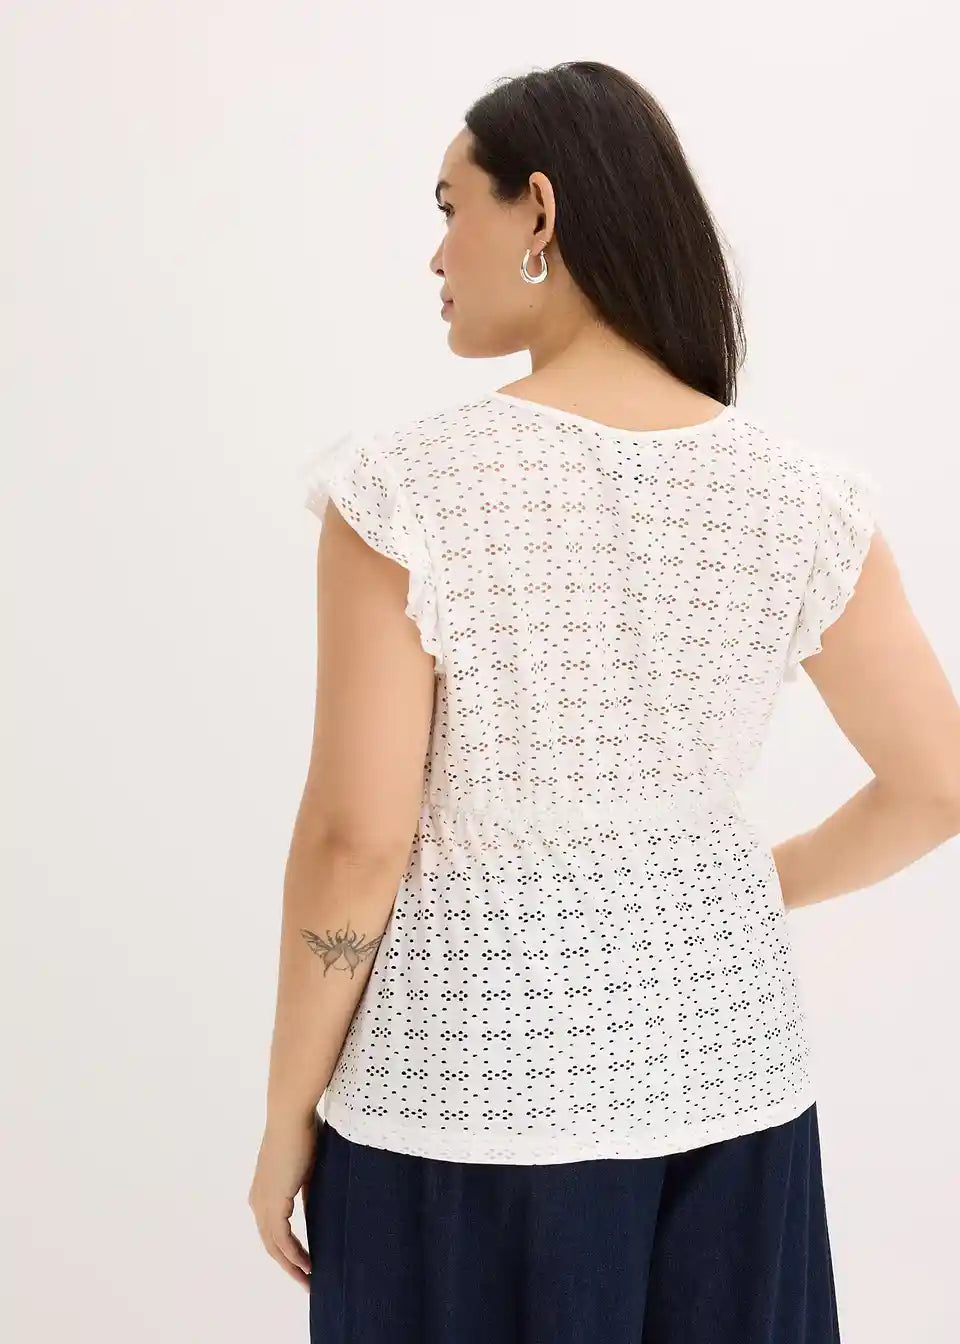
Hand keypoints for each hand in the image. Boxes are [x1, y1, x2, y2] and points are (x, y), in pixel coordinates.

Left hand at [248, 1110, 320, 1290]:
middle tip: (306, 1281)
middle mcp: (259, 1199)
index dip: (287, 1248)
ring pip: (274, 1246)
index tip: (304, 1262)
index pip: (273, 1228)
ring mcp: (263, 1202)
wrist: (292, 1115)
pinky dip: (294, 1256)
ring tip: (309, 1280)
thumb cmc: (303, 1130)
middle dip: (288, 1264)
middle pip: (271, 1243)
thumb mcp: (308, 1166)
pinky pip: (281, 1240)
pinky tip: (307, 1265)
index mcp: (264, 1190)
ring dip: (291, 1265)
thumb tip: (315, 1208)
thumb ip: (307, 1189)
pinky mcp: (273, 1203)